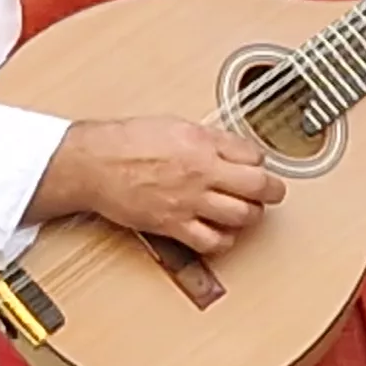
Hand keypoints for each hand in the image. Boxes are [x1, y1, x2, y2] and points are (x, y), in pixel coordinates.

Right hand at [42, 118, 280, 255]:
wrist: (93, 164)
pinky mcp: (174, 225)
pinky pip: (213, 241)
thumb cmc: (124, 142)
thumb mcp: (174, 125)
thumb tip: (230, 148)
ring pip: (243, 216)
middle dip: (272, 190)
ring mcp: (190, 201)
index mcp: (203, 142)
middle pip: (259, 186)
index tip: (257, 165)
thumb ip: (207, 139)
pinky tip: (223, 232)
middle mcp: (201, 172)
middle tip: (272, 191)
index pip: (254, 155)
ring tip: (248, 211)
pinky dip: (224, 240)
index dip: (260, 161)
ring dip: (252, 215)